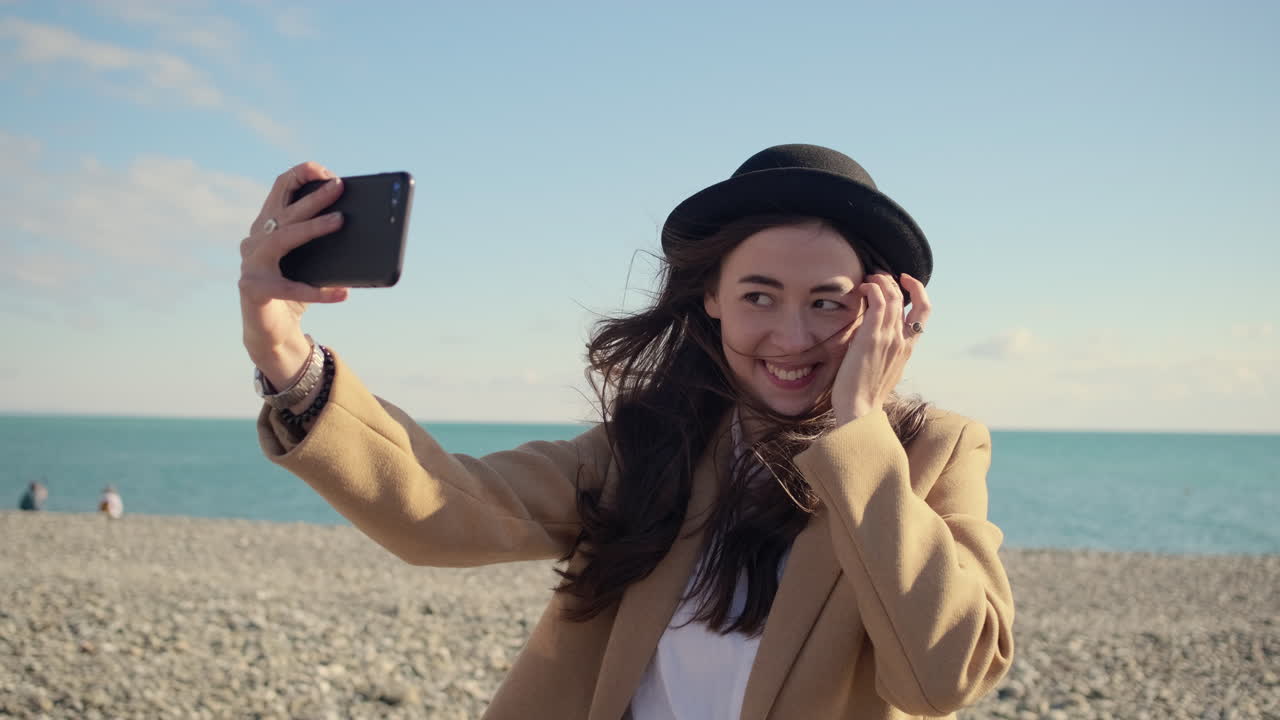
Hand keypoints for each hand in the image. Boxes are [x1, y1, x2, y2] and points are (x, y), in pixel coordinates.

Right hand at [239, 161, 348, 387]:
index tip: (328, 173)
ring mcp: (250, 264)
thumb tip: (363, 230)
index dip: (302, 175)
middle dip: (314, 196)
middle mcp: (255, 239)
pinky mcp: (253, 289)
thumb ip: (324, 243)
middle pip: (285, 211)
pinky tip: (342, 293)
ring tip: (341, 221)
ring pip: (281, 239)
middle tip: (340, 186)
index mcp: (268, 225)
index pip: (280, 188)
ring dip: (312, 228)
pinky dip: (318, 292)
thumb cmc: (294, 289)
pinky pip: (289, 288)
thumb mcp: (311, 261)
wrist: (270, 329)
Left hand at [830, 272, 931, 424]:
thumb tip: (878, 339)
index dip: (918, 291)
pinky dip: (872, 289)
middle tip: (878, 275)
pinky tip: (862, 288)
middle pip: (910, 299)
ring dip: (882, 281)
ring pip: (894, 297)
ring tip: (868, 278)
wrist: (860, 409)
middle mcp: (903, 340)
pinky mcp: (872, 337)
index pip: (924, 311)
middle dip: (896, 281)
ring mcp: (889, 338)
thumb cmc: (866, 393)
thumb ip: (888, 352)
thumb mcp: (885, 369)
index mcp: (909, 348)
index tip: (904, 281)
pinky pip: (878, 303)